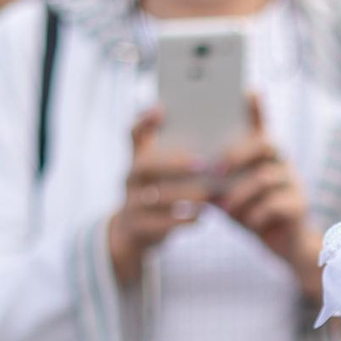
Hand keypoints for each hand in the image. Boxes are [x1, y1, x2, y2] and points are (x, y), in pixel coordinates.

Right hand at [107, 110, 214, 286]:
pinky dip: (182, 221)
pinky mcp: (140, 228)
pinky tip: (202, 217)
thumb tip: (204, 127)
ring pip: (155, 198)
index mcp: (138, 157)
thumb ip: (178, 150)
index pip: (133, 133)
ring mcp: (132, 204)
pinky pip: (160, 224)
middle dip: (174, 164)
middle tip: (204, 163)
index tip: (161, 109)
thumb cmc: (159, 192)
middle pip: (145, 166)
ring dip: (185, 195)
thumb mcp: (160, 170)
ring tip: (209, 194)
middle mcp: (131, 178)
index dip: (143, 121)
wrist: (134, 231)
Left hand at [214, 95, 315, 295]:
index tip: (248, 90)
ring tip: (225, 209)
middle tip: (217, 170)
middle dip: (238, 154)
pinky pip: (275, 204)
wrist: (281, 246)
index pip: (261, 124)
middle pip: (266, 143)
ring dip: (240, 194)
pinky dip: (255, 214)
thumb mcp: (227, 193)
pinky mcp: (298, 205)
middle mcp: (281, 162)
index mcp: (263, 155)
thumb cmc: (250, 212)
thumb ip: (214, 177)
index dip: (256, 108)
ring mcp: (293, 182)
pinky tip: (247, 223)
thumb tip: (186, 164)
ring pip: (266, 177)